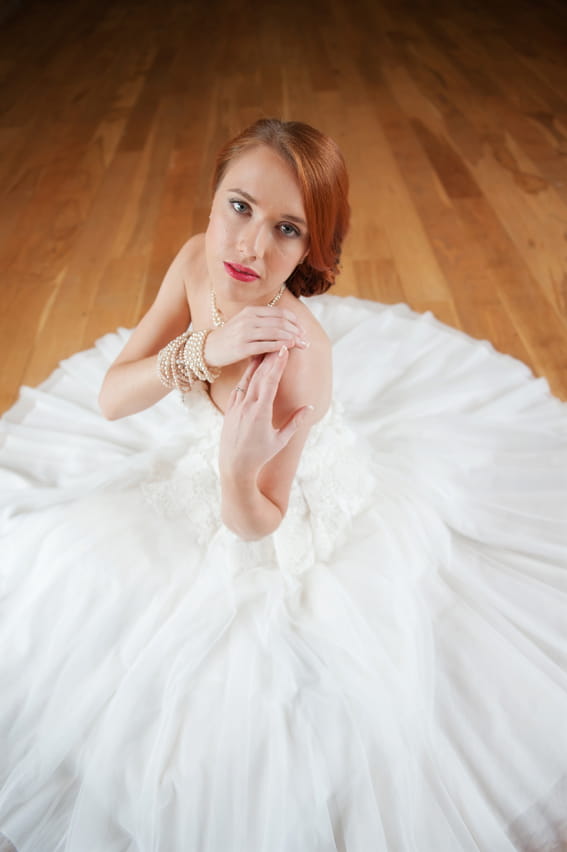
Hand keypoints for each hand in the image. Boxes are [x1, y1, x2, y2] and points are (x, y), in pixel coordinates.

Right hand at [204, 305, 308, 368]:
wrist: (209, 348)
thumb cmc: (231, 337)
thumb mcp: (246, 323)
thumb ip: (264, 321)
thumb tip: (288, 325)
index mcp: (251, 311)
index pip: (279, 313)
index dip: (294, 321)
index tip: (302, 330)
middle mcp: (248, 319)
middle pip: (280, 323)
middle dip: (296, 331)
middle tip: (305, 339)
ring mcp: (245, 333)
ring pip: (275, 333)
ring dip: (291, 339)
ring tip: (301, 344)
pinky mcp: (242, 347)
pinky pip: (265, 345)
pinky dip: (279, 346)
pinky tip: (288, 349)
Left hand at [219, 346, 312, 477]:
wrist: (234, 467)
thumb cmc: (259, 456)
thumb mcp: (280, 440)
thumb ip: (295, 422)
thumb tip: (310, 407)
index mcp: (259, 412)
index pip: (270, 381)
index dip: (277, 364)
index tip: (284, 349)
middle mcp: (246, 405)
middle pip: (259, 375)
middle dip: (270, 357)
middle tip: (279, 341)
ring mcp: (236, 406)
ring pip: (247, 378)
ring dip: (257, 363)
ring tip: (265, 348)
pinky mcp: (230, 409)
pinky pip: (239, 387)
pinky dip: (247, 375)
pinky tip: (252, 367)